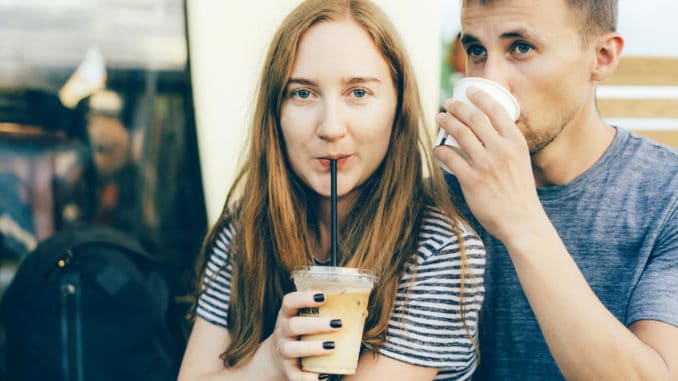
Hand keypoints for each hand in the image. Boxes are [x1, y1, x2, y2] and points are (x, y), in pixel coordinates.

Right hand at [269, 290, 340, 380]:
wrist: (277, 355)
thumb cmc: (302, 330)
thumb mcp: (304, 316)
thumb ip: (324, 309)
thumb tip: (361, 305)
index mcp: (287, 314)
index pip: (290, 301)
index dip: (304, 297)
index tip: (323, 296)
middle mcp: (282, 331)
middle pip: (294, 325)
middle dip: (316, 324)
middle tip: (338, 323)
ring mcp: (283, 350)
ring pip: (292, 349)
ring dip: (313, 348)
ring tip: (332, 347)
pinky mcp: (287, 369)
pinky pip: (295, 375)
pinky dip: (307, 378)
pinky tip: (323, 376)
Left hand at [434, 87, 543, 243]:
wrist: (522, 220)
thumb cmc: (519, 190)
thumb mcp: (521, 160)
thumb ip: (508, 143)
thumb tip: (491, 126)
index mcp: (516, 142)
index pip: (496, 110)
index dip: (479, 96)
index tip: (468, 91)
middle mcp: (502, 149)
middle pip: (474, 118)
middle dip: (457, 107)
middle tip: (447, 104)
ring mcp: (486, 164)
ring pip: (460, 133)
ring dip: (446, 122)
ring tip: (440, 118)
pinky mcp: (472, 180)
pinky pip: (451, 158)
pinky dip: (441, 149)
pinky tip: (438, 147)